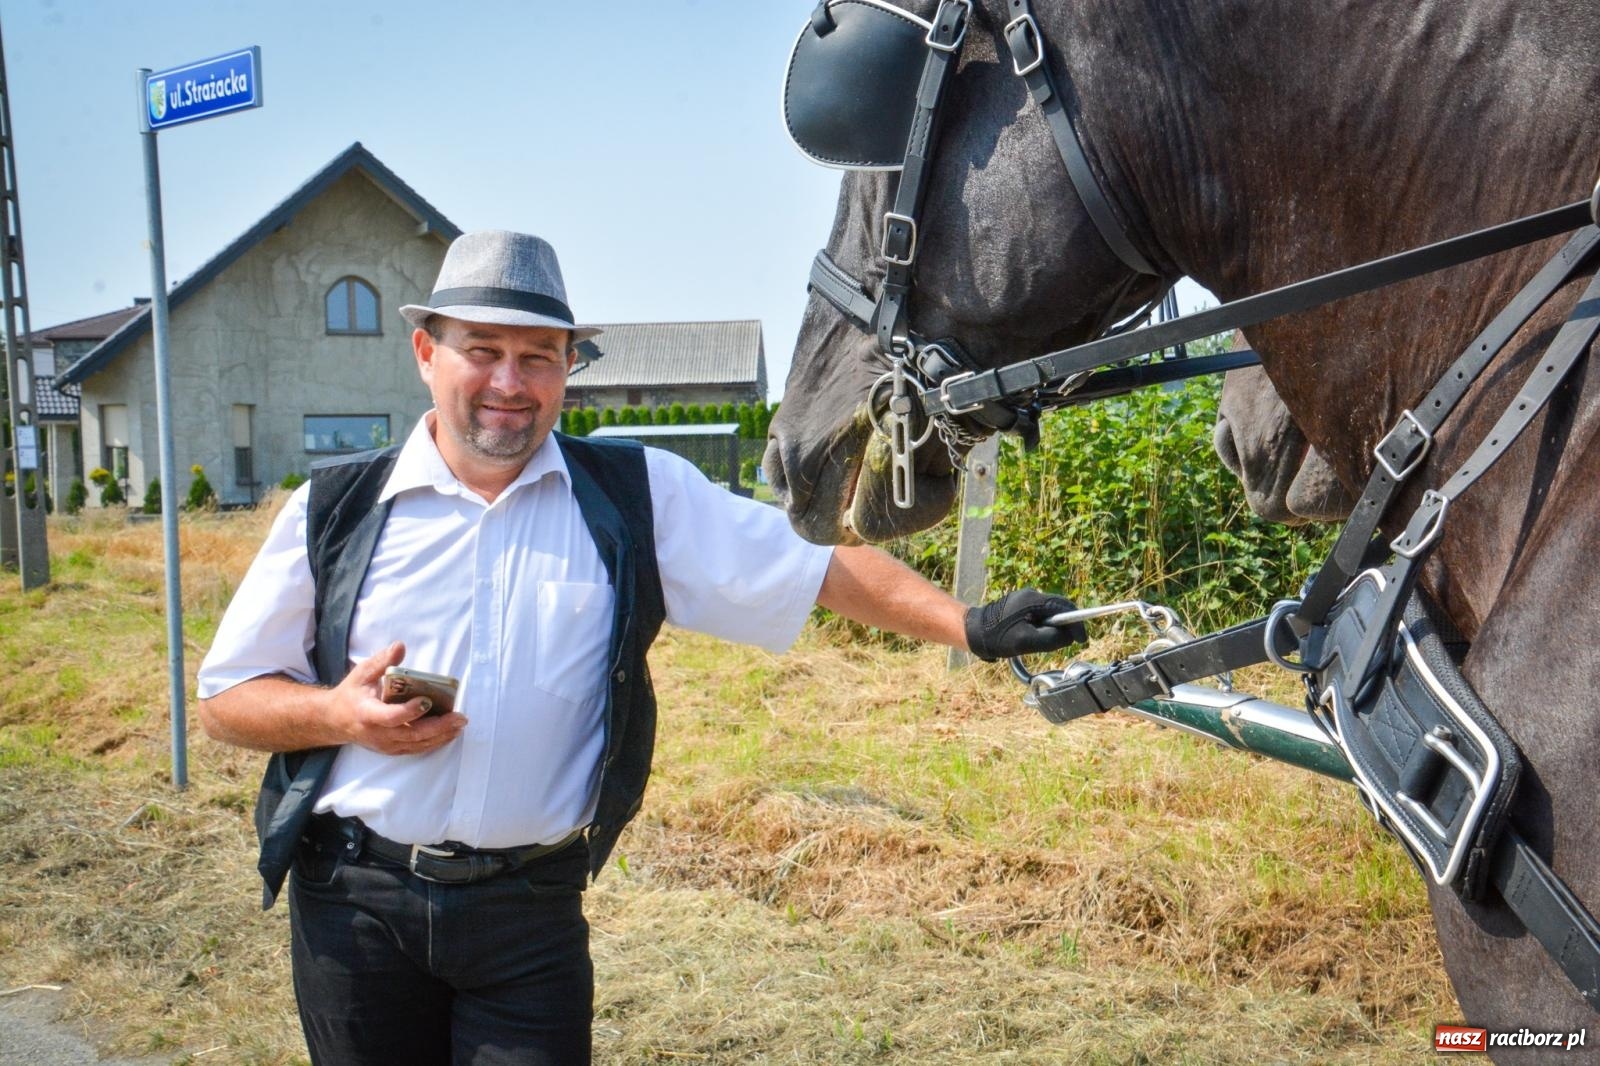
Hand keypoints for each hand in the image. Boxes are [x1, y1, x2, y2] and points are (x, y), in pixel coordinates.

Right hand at [329, 641, 466, 755]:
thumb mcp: (362, 674)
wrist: (336, 721)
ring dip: (441, 735)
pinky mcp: (392, 749)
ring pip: (417, 744)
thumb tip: (400, 646)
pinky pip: (416, 748)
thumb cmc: (351, 694)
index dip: (410, 711)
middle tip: (459, 717)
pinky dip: (434, 742)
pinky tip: (450, 733)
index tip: (427, 700)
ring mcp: (386, 745)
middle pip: (411, 734)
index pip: (391, 716)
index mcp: (368, 714)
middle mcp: (378, 733)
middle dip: (438, 727)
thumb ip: (382, 661)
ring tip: (460, 724)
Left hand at [963, 589, 1087, 661]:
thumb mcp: (1027, 642)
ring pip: (1049, 612)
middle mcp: (1030, 595)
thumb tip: (1069, 637)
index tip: (1082, 639)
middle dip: (1066, 624)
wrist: (973, 632)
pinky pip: (1039, 614)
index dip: (1077, 623)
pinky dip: (1043, 625)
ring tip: (1046, 641)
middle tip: (1068, 641)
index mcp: (1033, 600)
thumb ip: (1051, 639)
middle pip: (1059, 607)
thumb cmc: (997, 637)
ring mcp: (1024, 599)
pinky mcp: (1019, 606)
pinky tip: (1034, 637)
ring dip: (1054, 626)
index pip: (1065, 607)